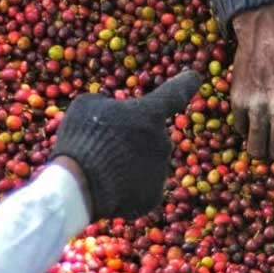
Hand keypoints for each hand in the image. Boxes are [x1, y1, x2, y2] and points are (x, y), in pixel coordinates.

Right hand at [52, 70, 199, 219]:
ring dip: (128, 165)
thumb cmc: (81, 138)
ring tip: (100, 170)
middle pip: (150, 137)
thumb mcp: (87, 106)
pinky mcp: (154, 196)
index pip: (175, 93)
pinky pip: (141, 188)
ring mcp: (161, 170)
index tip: (195, 76)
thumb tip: (114, 114)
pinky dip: (125, 189)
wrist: (78, 186)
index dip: (185, 83)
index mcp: (150, 114)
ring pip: (146, 164)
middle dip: (132, 141)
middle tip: (104, 148)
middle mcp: (163, 141)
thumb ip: (108, 105)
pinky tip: (107, 188)